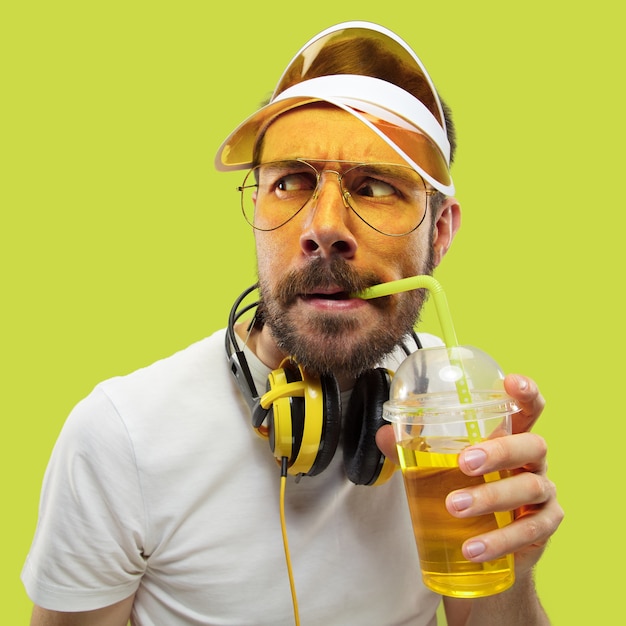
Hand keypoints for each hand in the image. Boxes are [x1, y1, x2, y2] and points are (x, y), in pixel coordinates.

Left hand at [376, 374, 563, 575]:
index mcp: (511, 438)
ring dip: (491, 497)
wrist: (488, 547)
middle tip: (465, 462)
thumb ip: (414, 450)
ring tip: (455, 507)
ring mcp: (543, 494)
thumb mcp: (441, 467)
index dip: (526, 393)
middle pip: (533, 445)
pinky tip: (473, 547)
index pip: (528, 410)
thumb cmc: (468, 491)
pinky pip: (529, 531)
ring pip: (529, 488)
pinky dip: (499, 540)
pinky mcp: (543, 528)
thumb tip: (384, 435)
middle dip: (500, 451)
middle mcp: (533, 462)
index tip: (511, 382)